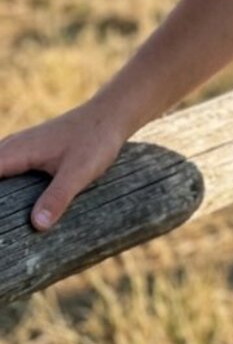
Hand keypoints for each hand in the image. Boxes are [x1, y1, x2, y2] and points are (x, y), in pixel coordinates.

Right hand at [0, 98, 129, 230]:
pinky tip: (7, 202)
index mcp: (17, 151)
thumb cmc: (95, 140)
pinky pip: (2, 166)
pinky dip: (1, 182)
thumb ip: (58, 196)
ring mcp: (18, 147)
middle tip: (2, 229)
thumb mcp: (80, 171)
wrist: (110, 115)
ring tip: (4, 220)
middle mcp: (12, 146)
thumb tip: (36, 225)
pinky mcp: (27, 151)